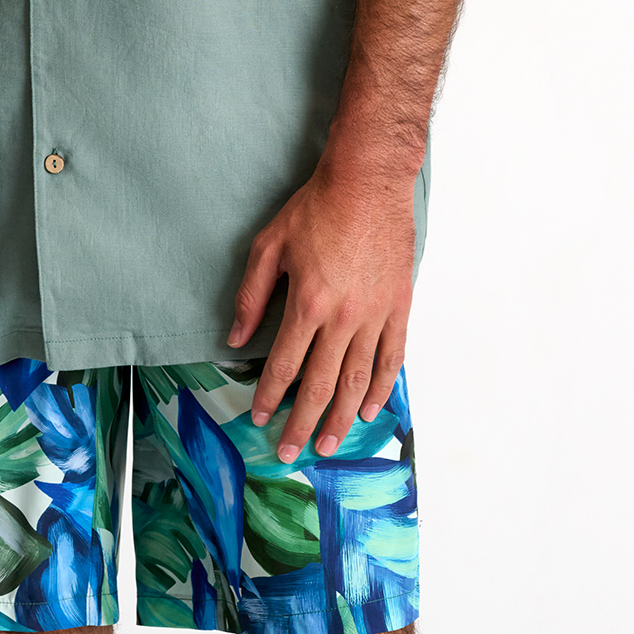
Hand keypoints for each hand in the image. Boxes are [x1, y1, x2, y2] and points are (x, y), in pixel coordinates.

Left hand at [227, 153, 414, 461]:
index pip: (284, 365)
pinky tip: (370, 409)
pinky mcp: (399, 306)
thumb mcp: (269, 245)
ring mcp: (375, 315)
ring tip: (328, 443)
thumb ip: (252, 295)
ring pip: (358, 380)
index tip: (261, 418)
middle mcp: (343, 318)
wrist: (368, 182)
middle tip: (291, 451)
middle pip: (320, 385)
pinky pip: (392, 358)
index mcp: (308, 303)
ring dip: (341, 418)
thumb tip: (235, 336)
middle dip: (302, 423)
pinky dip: (382, 388)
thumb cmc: (316, 208)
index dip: (270, 397)